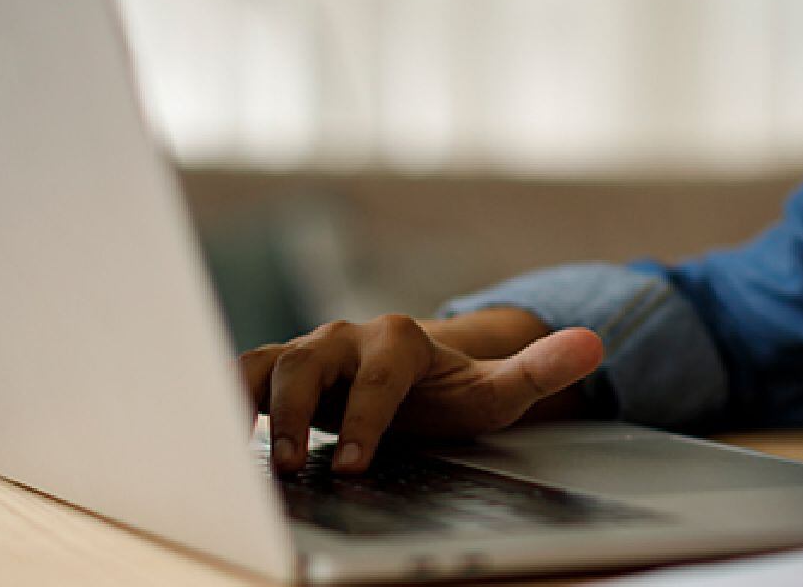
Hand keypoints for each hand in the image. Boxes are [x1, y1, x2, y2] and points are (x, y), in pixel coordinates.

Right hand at [240, 310, 602, 474]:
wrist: (416, 382)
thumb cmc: (452, 392)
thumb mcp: (499, 389)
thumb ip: (541, 368)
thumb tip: (595, 343)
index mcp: (399, 338)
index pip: (380, 373)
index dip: (366, 416)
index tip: (357, 463)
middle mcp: (347, 337)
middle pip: (309, 362)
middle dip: (296, 413)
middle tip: (291, 465)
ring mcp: (309, 352)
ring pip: (266, 364)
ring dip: (251, 406)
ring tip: (249, 456)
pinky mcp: (278, 370)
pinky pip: (239, 376)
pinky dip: (219, 398)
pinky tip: (207, 435)